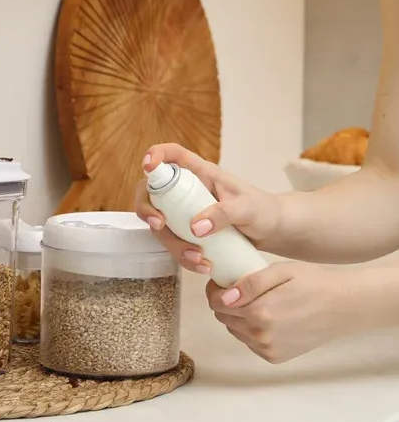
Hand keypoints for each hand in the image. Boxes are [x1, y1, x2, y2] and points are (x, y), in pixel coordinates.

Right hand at [134, 143, 282, 273]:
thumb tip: (195, 228)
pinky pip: (174, 244)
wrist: (273, 232)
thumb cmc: (264, 210)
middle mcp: (187, 192)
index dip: (156, 155)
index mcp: (201, 174)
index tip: (148, 167)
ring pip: (161, 225)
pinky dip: (183, 256)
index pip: (172, 155)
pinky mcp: (188, 233)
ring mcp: (185, 213)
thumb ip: (223, 214)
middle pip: (152, 193)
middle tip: (159, 225)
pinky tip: (202, 265)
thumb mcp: (248, 208)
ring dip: (172, 244)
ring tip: (198, 259)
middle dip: (148, 210)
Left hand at [206, 262, 353, 363]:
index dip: (214, 290)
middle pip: (223, 317)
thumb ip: (249, 283)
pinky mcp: (275, 357)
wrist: (346, 307)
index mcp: (259, 312)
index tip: (221, 282)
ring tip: (258, 303)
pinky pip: (249, 342)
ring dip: (238, 317)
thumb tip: (224, 296)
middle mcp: (260, 335)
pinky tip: (268, 318)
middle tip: (240, 290)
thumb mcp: (281, 271)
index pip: (216, 303)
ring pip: (235, 331)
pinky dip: (251, 330)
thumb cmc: (315, 283)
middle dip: (226, 303)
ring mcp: (267, 349)